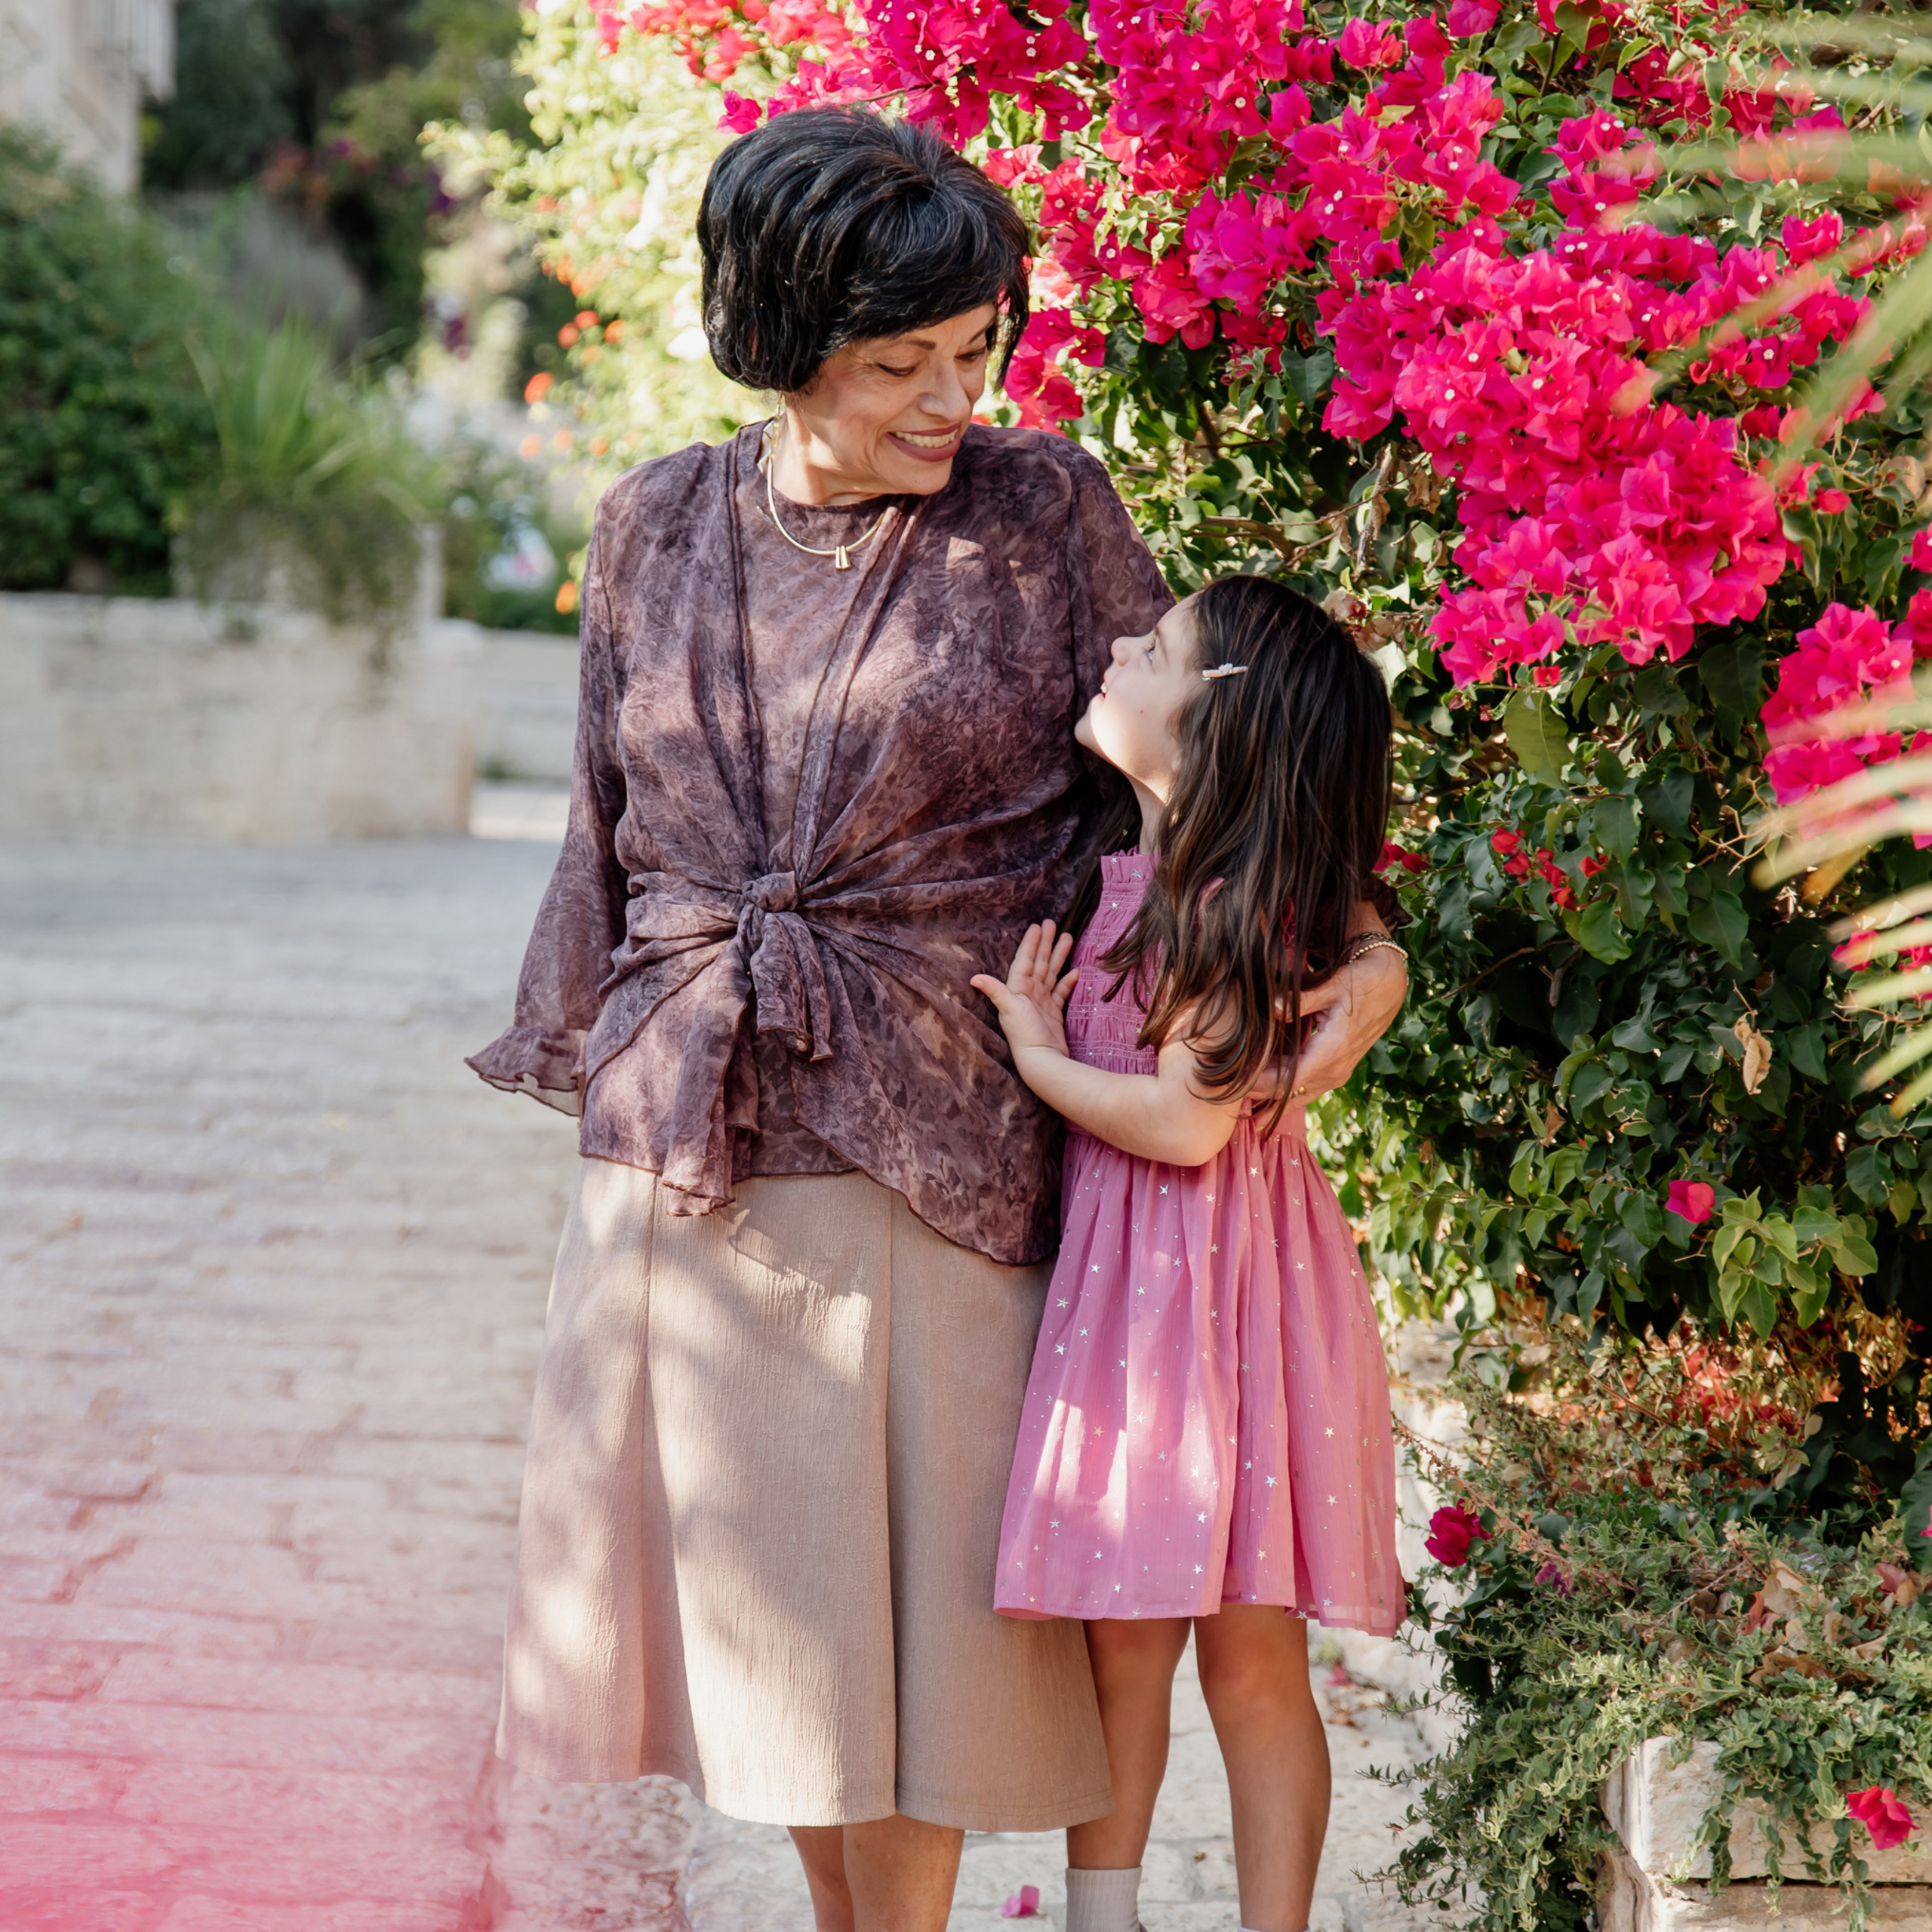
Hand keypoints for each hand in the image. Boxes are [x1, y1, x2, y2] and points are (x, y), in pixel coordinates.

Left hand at [971, 922, 1077, 1060]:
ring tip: (1069, 938)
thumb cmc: (1023, 1034)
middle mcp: (1028, 993)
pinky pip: (1061, 992)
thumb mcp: (1009, 1009)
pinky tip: (1075, 971)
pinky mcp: (1053, 1012)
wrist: (1041, 1059)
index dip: (1030, 942)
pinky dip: (1067, 981)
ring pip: (1051, 972)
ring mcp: (1041, 1002)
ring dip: (1058, 956)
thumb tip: (973, 978)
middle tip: (1053, 923)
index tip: (1037, 925)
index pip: (1025, 959)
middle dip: (1046, 942)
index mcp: (1018, 988)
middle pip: (1039, 961)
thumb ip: (995, 991)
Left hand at [1250, 943, 1407, 1103]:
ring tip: (1249, 1116)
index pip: (1291, 1079)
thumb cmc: (1360, 984)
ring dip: (1275, 1102)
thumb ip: (1299, 1000)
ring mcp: (1338, 1072)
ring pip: (1301, 1095)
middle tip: (1232, 1102)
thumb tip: (1271, 1007)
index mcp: (1332, 1051)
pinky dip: (1288, 1095)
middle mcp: (1336, 1069)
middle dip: (1262, 1097)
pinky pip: (1309, 1088)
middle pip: (1292, 1092)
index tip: (1238, 1086)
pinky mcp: (1337, 1069)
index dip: (1263, 1085)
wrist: (1389, 989)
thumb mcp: (1331, 987)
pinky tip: (1269, 1102)